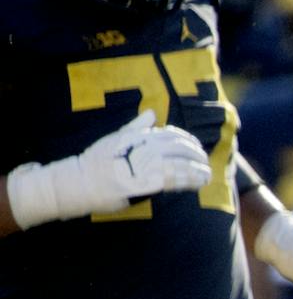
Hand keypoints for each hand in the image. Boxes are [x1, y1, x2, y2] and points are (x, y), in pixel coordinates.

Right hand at [5, 111, 211, 228]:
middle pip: (177, 149)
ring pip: (178, 165)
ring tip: (208, 174)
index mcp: (135, 137)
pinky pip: (172, 182)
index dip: (186, 140)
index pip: (168, 134)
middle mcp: (139, 149)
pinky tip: (200, 182)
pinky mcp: (143, 185)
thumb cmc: (96, 162)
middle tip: (205, 161)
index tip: (196, 146)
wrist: (79, 182)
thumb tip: (151, 113)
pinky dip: (189, 181)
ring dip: (197, 169)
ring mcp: (141, 167)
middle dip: (195, 155)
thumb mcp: (114, 139)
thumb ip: (135, 127)